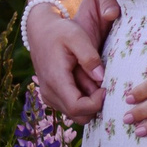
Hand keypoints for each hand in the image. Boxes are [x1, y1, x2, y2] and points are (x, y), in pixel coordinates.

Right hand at [30, 0, 115, 121]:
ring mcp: (49, 95)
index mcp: (56, 80)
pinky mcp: (52, 94)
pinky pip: (70, 107)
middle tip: (104, 86)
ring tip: (96, 81)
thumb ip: (89, 57)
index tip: (106, 88)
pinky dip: (82, 100)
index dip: (96, 104)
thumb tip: (101, 77)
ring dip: (89, 103)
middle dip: (95, 105)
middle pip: (78, 116)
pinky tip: (89, 82)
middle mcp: (49, 92)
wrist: (40, 30)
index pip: (77, 108)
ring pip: (75, 114)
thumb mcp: (77, 37)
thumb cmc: (60, 31)